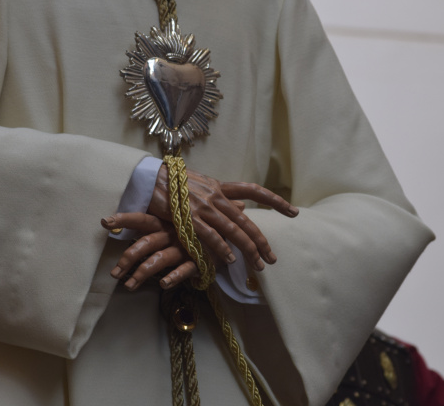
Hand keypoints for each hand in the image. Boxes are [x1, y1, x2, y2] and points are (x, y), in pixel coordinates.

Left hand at [101, 212, 197, 289]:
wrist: (227, 236)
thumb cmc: (194, 231)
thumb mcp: (176, 224)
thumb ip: (155, 227)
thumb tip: (130, 230)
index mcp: (166, 222)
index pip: (142, 219)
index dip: (124, 219)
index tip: (104, 221)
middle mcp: (173, 233)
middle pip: (146, 242)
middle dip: (128, 258)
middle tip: (114, 273)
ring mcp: (185, 247)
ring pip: (160, 259)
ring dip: (143, 272)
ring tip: (129, 286)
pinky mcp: (199, 261)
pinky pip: (185, 269)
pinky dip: (174, 276)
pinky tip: (163, 284)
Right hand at [148, 165, 297, 270]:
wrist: (150, 178)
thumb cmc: (174, 183)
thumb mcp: (203, 186)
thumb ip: (223, 197)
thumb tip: (244, 207)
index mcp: (220, 187)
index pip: (254, 191)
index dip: (275, 201)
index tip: (293, 211)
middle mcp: (216, 197)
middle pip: (246, 221)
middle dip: (262, 241)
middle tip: (272, 258)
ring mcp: (204, 208)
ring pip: (234, 231)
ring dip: (248, 250)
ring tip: (258, 265)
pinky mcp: (190, 218)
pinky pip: (211, 236)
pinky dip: (222, 248)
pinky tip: (231, 260)